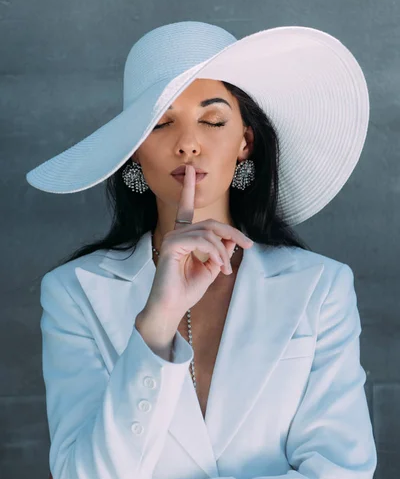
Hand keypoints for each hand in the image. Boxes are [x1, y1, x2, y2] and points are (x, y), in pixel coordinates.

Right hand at [146, 164, 253, 318]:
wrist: (173, 307)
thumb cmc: (187, 290)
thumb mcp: (211, 269)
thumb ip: (220, 252)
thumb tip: (232, 239)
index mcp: (183, 237)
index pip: (186, 209)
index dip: (187, 189)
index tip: (190, 171)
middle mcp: (177, 234)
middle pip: (210, 223)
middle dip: (232, 232)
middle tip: (248, 245)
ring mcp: (173, 238)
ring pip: (208, 232)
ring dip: (223, 251)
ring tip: (225, 269)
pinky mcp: (173, 245)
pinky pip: (202, 241)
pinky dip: (215, 253)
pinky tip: (219, 267)